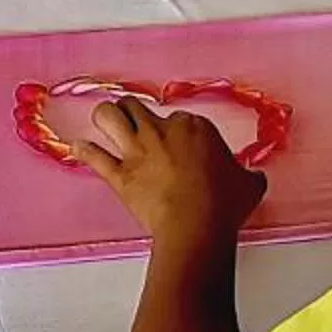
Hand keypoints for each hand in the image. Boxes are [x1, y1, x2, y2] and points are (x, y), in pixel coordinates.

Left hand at [77, 98, 267, 246]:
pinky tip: (77, 146)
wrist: (198, 225)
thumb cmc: (223, 203)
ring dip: (104, 117)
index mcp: (194, 127)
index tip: (175, 142)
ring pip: (109, 116)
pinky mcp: (119, 175)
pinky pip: (94, 156)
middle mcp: (161, 131)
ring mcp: (137, 151)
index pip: (177, 117)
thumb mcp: (248, 184)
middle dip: (132, 112)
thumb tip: (255, 178)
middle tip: (133, 121)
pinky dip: (83, 150)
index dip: (174, 129)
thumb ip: (248, 176)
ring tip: (104, 121)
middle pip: (136, 106)